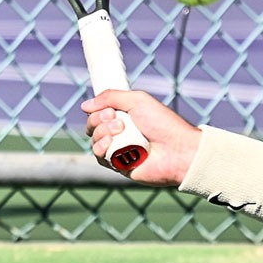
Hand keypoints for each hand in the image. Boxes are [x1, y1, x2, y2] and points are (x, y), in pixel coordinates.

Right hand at [80, 89, 199, 186]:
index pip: (99, 112)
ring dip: (102, 133)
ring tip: (120, 131)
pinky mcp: (119, 166)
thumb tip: (85, 105)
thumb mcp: (137, 100)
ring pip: (94, 140)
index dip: (98, 109)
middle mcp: (121, 132)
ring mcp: (119, 149)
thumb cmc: (163, 124)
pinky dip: (101, 148)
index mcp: (126, 116)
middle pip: (92, 126)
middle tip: (117, 120)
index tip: (109, 109)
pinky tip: (110, 144)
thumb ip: (111, 97)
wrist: (177, 150)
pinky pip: (100, 157)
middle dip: (99, 120)